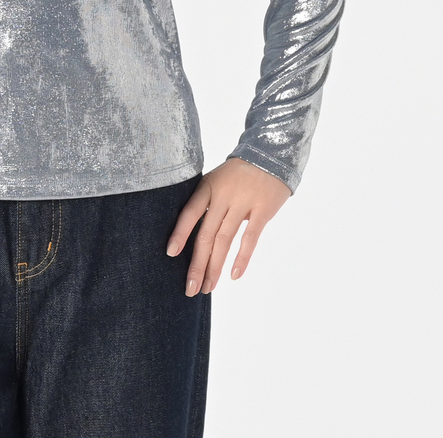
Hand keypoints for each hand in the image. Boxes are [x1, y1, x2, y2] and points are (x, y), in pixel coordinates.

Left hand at [167, 157, 291, 295]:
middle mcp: (223, 195)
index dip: (179, 233)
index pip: (190, 212)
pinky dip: (242, 258)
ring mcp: (243, 202)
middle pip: (206, 234)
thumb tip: (193, 235)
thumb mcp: (218, 180)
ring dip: (215, 267)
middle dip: (197, 264)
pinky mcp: (263, 210)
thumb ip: (208, 203)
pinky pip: (250, 238)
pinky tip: (234, 275)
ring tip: (208, 287)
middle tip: (190, 288)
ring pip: (224, 240)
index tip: (170, 253)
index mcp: (208, 186)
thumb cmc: (239, 173)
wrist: (271, 154)